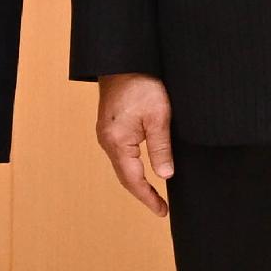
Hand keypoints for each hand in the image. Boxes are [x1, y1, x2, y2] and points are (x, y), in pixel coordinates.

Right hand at [94, 74, 175, 215]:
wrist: (122, 60)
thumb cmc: (142, 84)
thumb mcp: (159, 116)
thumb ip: (161, 148)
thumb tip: (165, 176)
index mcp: (117, 141)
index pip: (133, 180)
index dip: (148, 197)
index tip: (162, 211)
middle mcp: (106, 141)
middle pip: (124, 177)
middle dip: (142, 193)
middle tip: (161, 208)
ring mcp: (106, 134)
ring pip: (122, 166)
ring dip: (137, 181)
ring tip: (154, 194)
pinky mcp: (109, 127)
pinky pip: (120, 154)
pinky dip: (132, 167)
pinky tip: (142, 169)